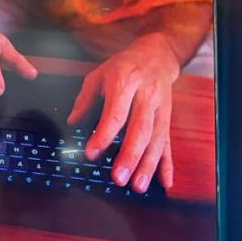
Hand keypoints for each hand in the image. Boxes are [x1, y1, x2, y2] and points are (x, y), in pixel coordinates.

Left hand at [66, 33, 179, 192]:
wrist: (158, 55)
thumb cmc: (125, 66)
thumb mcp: (100, 73)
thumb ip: (85, 98)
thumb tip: (73, 121)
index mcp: (126, 83)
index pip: (116, 113)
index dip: (104, 135)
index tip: (91, 153)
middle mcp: (146, 97)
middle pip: (140, 130)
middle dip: (130, 156)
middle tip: (118, 179)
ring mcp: (160, 110)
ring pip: (157, 141)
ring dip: (148, 166)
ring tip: (138, 185)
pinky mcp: (168, 120)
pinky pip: (168, 144)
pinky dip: (168, 165)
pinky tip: (165, 183)